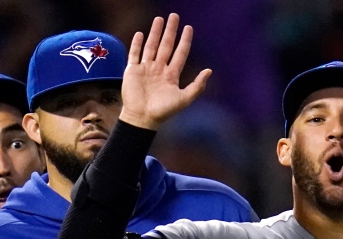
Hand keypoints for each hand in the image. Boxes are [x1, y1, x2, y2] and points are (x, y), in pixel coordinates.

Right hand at [119, 13, 210, 129]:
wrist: (142, 118)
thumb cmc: (164, 111)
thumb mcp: (184, 99)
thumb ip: (197, 85)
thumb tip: (209, 70)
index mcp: (171, 75)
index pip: (180, 53)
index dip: (185, 41)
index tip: (189, 27)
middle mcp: (159, 69)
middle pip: (166, 45)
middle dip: (170, 31)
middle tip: (174, 16)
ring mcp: (145, 69)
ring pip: (151, 46)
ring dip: (155, 33)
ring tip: (159, 19)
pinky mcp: (132, 71)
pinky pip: (134, 54)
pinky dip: (136, 44)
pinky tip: (140, 33)